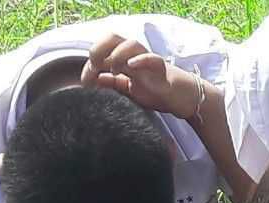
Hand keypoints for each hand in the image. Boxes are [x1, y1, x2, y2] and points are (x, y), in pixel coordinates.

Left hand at [83, 34, 208, 119]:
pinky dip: (141, 60)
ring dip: (117, 55)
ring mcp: (148, 61)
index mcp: (125, 59)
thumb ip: (112, 83)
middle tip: (94, 67)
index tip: (86, 82)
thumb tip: (94, 79)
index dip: (90, 63)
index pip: (102, 50)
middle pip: (113, 38)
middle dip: (99, 48)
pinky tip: (131, 66)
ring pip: (131, 44)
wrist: (182, 99)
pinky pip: (152, 59)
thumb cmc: (157, 92)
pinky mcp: (162, 70)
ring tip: (114, 71)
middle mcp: (135, 56)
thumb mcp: (129, 89)